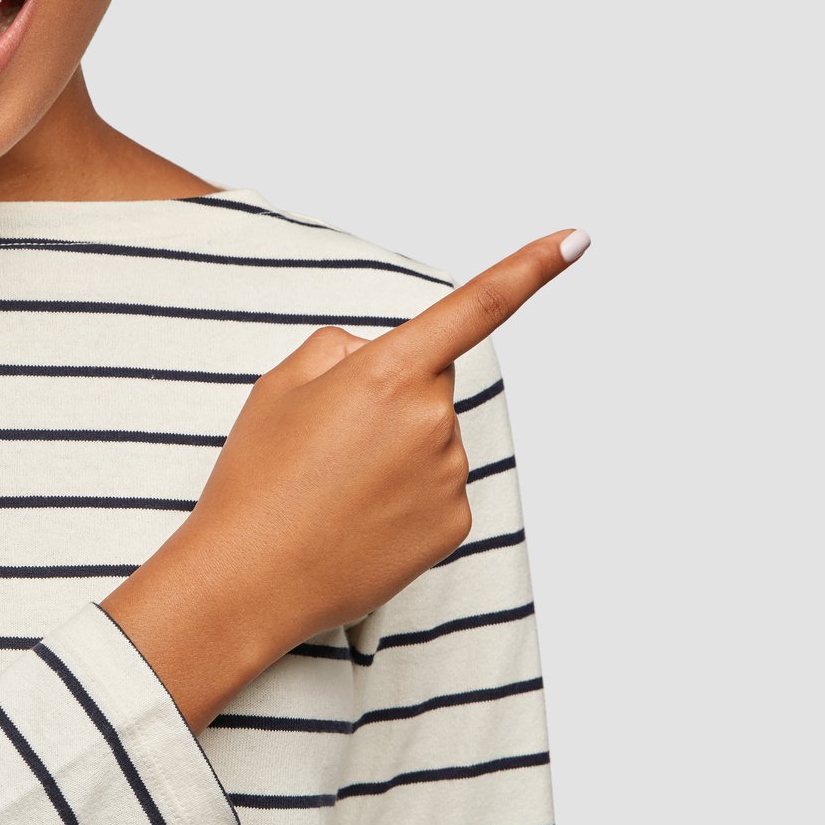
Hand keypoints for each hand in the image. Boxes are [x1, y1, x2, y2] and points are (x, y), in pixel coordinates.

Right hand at [102, 226, 590, 729]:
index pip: (477, 305)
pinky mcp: (453, 525)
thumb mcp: (281, 386)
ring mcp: (447, 475)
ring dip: (397, 452)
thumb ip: (342, 350)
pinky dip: (405, 498)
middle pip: (431, 383)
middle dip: (394, 396)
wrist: (247, 584)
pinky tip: (359, 521)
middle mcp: (432, 419)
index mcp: (389, 372)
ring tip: (335, 489)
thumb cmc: (258, 481)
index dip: (531, 268)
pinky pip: (437, 489)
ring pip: (433, 438)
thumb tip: (381, 359)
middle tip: (331, 442)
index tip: (576, 240)